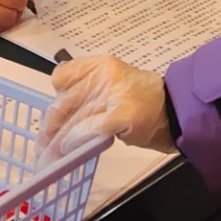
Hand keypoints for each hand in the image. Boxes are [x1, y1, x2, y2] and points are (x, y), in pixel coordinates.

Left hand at [41, 56, 175, 156]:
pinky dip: (77, 140)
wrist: (177, 110)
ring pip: (74, 118)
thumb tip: (63, 111)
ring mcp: (114, 94)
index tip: (54, 114)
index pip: (63, 76)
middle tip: (43, 143)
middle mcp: (105, 76)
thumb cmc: (147, 99)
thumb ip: (91, 90)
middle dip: (51, 125)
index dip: (56, 97)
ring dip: (59, 140)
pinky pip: (89, 128)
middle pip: (65, 101)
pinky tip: (70, 150)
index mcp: (101, 65)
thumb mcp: (116, 83)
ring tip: (50, 155)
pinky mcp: (121, 115)